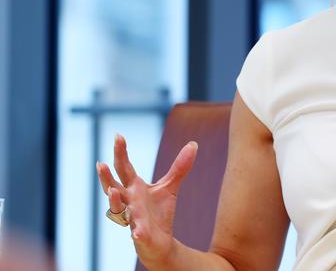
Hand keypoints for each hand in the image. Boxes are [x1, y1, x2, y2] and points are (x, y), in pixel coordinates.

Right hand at [96, 134, 197, 267]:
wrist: (160, 242)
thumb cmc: (159, 212)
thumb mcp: (170, 186)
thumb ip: (179, 167)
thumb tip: (194, 144)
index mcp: (134, 188)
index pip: (124, 168)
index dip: (120, 152)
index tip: (118, 135)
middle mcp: (129, 201)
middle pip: (113, 187)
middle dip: (106, 176)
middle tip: (100, 164)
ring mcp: (132, 218)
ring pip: (118, 210)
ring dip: (114, 201)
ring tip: (112, 191)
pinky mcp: (141, 235)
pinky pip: (137, 234)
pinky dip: (137, 232)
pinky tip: (137, 233)